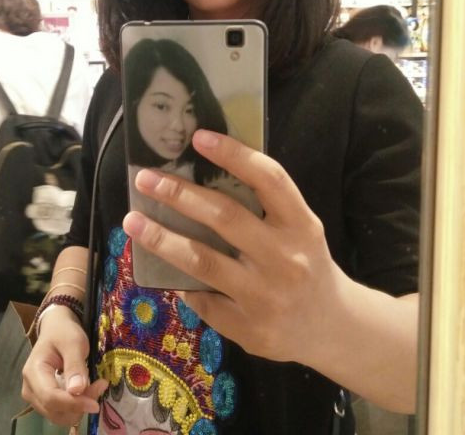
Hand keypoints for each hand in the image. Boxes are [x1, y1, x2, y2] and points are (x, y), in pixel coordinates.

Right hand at [21, 307, 107, 425]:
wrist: (57, 329)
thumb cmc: (64, 332)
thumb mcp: (74, 342)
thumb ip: (75, 365)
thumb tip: (77, 390)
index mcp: (33, 371)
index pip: (51, 398)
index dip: (74, 404)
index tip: (96, 403)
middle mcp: (30, 388)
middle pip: (54, 410)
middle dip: (79, 405)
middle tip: (101, 385)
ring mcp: (36, 396)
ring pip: (58, 415)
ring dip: (79, 407)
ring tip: (96, 386)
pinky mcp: (44, 400)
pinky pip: (61, 411)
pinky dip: (76, 406)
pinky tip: (88, 391)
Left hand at [122, 129, 344, 366]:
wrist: (331, 327)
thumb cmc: (305, 264)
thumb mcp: (298, 229)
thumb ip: (263, 207)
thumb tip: (199, 178)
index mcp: (301, 224)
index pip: (269, 179)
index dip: (234, 154)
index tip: (198, 137)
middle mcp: (286, 258)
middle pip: (224, 217)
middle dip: (178, 194)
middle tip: (144, 179)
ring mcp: (266, 296)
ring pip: (202, 260)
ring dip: (161, 238)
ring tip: (132, 221)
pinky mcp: (249, 328)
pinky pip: (202, 298)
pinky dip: (178, 281)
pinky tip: (161, 270)